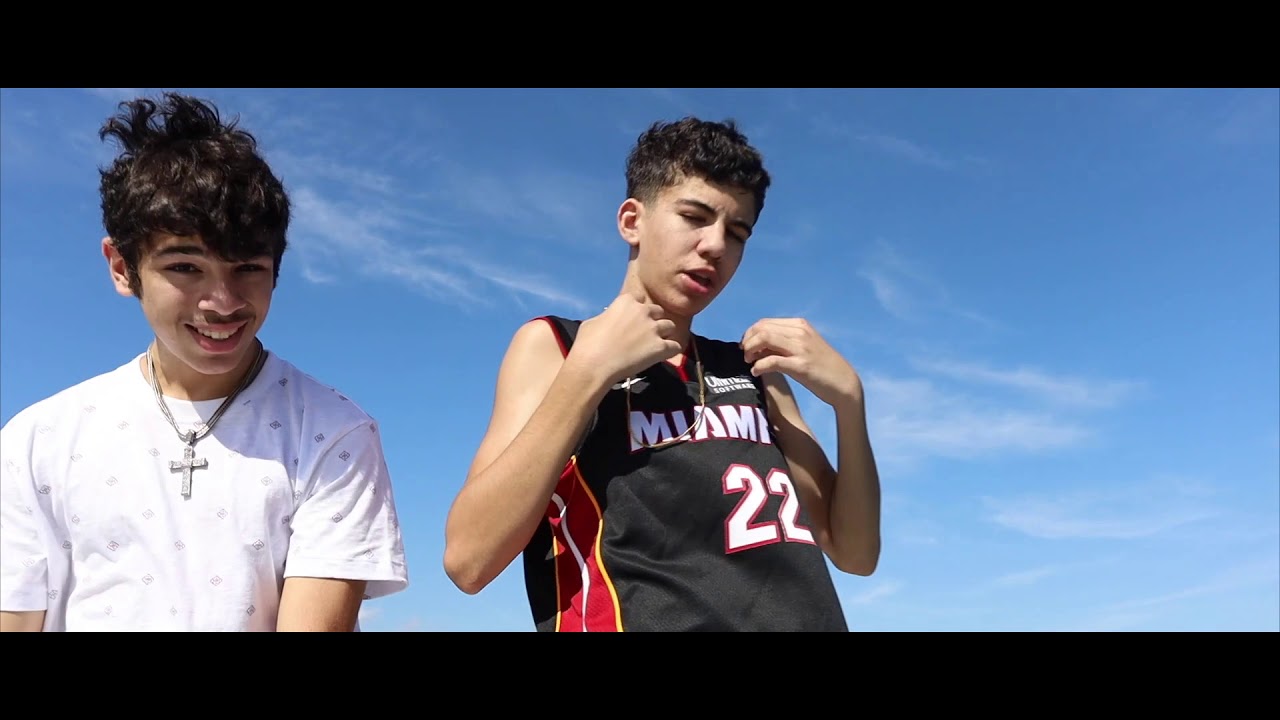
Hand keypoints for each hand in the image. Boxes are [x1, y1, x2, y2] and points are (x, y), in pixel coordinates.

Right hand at [572, 292, 681, 386]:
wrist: (594, 365)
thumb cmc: (587, 343)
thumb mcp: (593, 322)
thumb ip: (608, 316)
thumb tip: (609, 320)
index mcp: (626, 301)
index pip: (639, 298)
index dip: (637, 309)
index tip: (632, 319)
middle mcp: (643, 311)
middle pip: (658, 311)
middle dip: (653, 320)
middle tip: (644, 334)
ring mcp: (654, 329)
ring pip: (670, 326)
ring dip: (664, 334)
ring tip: (655, 345)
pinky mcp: (661, 347)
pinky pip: (676, 346)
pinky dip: (671, 350)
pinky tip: (663, 356)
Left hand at [741, 318, 862, 406]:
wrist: (844, 382)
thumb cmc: (822, 367)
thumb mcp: (804, 347)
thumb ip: (784, 342)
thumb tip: (758, 345)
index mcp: (800, 325)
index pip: (765, 322)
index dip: (750, 334)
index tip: (746, 347)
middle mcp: (800, 332)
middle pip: (761, 328)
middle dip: (748, 341)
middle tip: (746, 355)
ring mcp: (801, 348)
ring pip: (764, 339)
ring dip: (751, 351)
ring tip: (749, 362)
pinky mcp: (801, 365)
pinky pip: (771, 361)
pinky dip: (759, 366)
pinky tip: (756, 372)